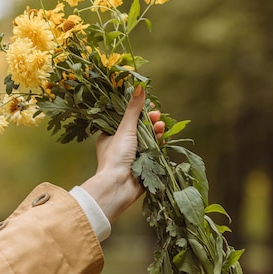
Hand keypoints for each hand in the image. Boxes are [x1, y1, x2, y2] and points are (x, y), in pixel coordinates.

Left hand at [80, 86, 164, 221]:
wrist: (118, 187)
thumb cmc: (116, 157)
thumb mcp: (125, 129)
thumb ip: (134, 109)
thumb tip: (139, 86)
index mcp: (110, 136)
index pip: (126, 118)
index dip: (138, 111)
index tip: (148, 104)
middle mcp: (120, 145)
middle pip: (139, 128)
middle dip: (149, 120)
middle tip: (156, 115)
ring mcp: (132, 156)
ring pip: (147, 139)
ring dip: (155, 131)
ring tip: (161, 126)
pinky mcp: (143, 165)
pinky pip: (153, 151)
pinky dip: (158, 144)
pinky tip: (163, 138)